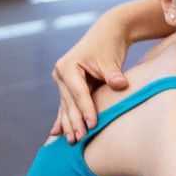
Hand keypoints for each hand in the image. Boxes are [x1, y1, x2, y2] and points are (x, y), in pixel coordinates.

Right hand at [51, 22, 131, 141]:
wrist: (107, 33)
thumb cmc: (109, 46)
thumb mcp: (110, 59)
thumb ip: (113, 74)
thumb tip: (120, 84)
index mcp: (68, 66)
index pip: (79, 92)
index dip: (86, 109)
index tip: (93, 124)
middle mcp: (61, 74)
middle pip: (69, 102)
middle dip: (75, 121)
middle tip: (79, 139)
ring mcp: (62, 81)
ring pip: (66, 106)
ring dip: (69, 124)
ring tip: (71, 141)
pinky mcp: (68, 86)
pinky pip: (66, 105)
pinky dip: (64, 118)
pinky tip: (56, 133)